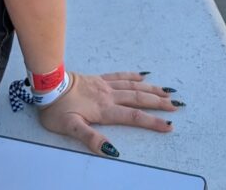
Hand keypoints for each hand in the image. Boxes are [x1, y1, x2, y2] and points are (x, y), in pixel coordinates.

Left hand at [38, 71, 179, 156]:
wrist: (48, 85)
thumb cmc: (57, 110)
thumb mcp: (70, 129)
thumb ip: (91, 139)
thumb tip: (112, 150)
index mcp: (105, 110)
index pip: (133, 117)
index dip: (152, 121)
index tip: (169, 126)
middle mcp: (109, 96)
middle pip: (138, 99)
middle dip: (158, 103)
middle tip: (176, 105)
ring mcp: (105, 85)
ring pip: (133, 86)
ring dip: (151, 89)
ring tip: (167, 91)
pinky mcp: (98, 79)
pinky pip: (120, 76)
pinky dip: (133, 76)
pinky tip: (143, 76)